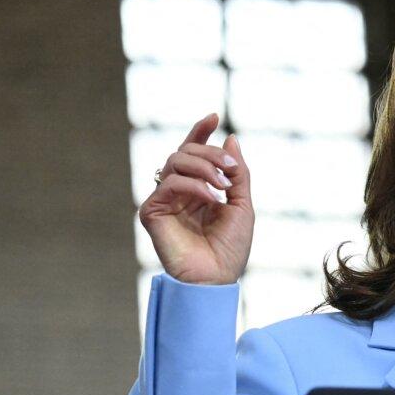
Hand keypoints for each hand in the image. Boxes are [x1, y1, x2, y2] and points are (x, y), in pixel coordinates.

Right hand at [139, 113, 253, 285]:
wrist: (217, 278)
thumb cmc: (230, 248)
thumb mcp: (242, 204)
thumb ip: (238, 173)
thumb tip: (230, 137)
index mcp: (197, 189)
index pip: (193, 152)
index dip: (200, 132)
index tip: (215, 116)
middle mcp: (178, 192)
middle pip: (184, 151)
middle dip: (210, 154)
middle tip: (231, 169)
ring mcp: (163, 201)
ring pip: (174, 161)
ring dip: (204, 167)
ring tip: (223, 186)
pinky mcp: (151, 212)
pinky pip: (169, 183)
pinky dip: (194, 185)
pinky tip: (212, 197)